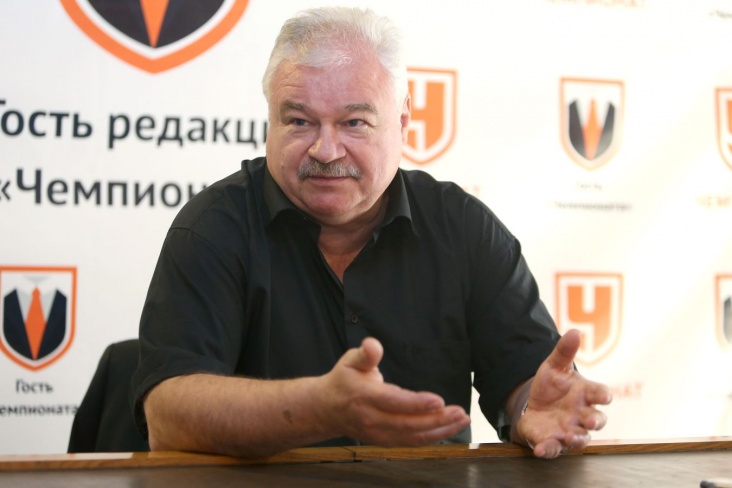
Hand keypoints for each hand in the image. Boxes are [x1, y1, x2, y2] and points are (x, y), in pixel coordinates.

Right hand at [321, 337, 470, 445]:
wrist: (325, 410)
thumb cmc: (343, 381)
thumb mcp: (350, 361)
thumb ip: (365, 353)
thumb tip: (373, 344)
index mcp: (364, 397)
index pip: (393, 402)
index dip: (417, 404)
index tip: (438, 401)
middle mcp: (372, 419)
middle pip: (408, 424)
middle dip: (436, 420)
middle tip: (459, 412)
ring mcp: (378, 434)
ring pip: (412, 437)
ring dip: (440, 431)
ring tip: (462, 420)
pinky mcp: (385, 441)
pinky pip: (411, 442)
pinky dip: (432, 438)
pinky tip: (449, 429)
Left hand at [517, 329, 611, 457]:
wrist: (534, 405)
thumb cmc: (552, 386)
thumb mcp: (554, 366)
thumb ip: (564, 351)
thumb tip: (574, 331)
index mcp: (585, 394)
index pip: (600, 394)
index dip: (603, 395)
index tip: (604, 396)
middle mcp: (581, 415)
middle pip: (596, 420)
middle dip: (595, 421)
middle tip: (591, 420)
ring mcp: (568, 430)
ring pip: (578, 438)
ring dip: (575, 438)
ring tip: (570, 436)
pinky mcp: (552, 441)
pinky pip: (552, 448)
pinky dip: (548, 450)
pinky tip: (541, 449)